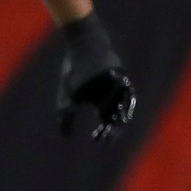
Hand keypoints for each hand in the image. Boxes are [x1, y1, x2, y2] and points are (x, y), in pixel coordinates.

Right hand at [57, 13, 136, 141]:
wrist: (81, 47)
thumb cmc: (74, 73)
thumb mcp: (67, 97)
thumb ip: (66, 116)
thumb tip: (65, 136)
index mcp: (103, 106)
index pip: (108, 125)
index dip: (105, 135)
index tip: (97, 143)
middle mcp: (114, 99)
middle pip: (118, 119)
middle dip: (113, 130)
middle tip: (107, 138)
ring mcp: (119, 89)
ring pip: (122, 106)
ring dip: (117, 116)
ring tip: (110, 123)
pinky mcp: (121, 76)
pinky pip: (124, 89)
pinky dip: (119, 98)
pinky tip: (113, 105)